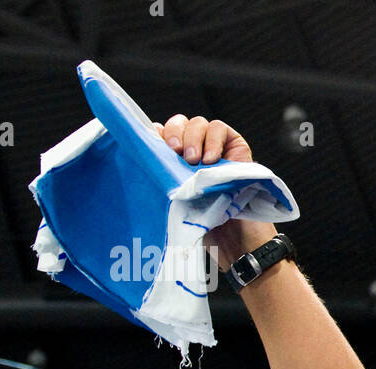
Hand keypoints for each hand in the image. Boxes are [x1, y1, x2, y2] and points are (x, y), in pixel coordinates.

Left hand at [156, 114, 274, 269]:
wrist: (233, 238)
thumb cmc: (202, 221)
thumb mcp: (173, 196)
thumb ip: (161, 176)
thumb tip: (139, 155)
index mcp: (174, 159)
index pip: (161, 132)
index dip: (157, 134)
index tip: (153, 147)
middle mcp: (193, 150)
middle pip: (178, 123)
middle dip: (175, 134)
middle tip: (176, 153)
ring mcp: (215, 146)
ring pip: (198, 123)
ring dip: (193, 138)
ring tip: (194, 160)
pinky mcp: (235, 146)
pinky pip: (221, 129)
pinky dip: (214, 139)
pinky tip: (212, 159)